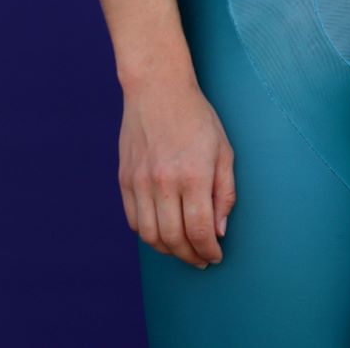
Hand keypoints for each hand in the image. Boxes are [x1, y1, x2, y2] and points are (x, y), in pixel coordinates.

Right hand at [118, 74, 235, 267]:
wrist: (157, 90)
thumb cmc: (197, 117)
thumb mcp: (223, 150)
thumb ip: (224, 192)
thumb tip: (219, 230)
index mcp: (194, 175)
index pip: (200, 230)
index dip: (208, 251)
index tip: (214, 257)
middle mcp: (164, 182)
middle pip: (174, 239)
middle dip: (190, 256)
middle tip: (200, 260)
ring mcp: (140, 182)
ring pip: (151, 236)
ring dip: (168, 251)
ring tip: (182, 250)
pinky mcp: (125, 180)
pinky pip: (134, 221)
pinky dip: (148, 235)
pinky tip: (162, 233)